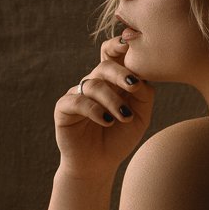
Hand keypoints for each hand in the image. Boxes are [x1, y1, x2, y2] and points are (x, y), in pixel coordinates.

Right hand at [54, 34, 155, 177]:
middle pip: (105, 67)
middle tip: (134, 85)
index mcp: (111, 82)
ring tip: (125, 116)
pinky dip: (95, 110)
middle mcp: (93, 84)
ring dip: (113, 100)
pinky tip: (107, 121)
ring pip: (94, 85)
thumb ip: (144, 95)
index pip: (112, 55)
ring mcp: (77, 94)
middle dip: (121, 74)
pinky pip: (78, 101)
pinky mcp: (64, 109)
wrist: (98, 165)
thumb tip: (142, 77)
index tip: (129, 45)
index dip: (118, 46)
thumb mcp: (139, 117)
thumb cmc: (119, 138)